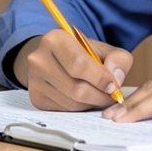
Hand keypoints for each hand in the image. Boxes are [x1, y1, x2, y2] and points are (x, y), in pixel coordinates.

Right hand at [14, 30, 132, 111]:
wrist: (55, 58)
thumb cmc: (82, 53)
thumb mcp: (103, 48)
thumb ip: (117, 59)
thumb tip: (116, 79)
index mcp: (55, 39)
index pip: (78, 64)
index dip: (100, 78)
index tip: (114, 86)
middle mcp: (39, 59)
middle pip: (76, 88)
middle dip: (99, 96)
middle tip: (112, 96)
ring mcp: (34, 81)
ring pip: (71, 103)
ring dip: (91, 103)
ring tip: (100, 96)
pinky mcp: (36, 99)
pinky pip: (64, 111)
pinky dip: (80, 109)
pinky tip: (85, 100)